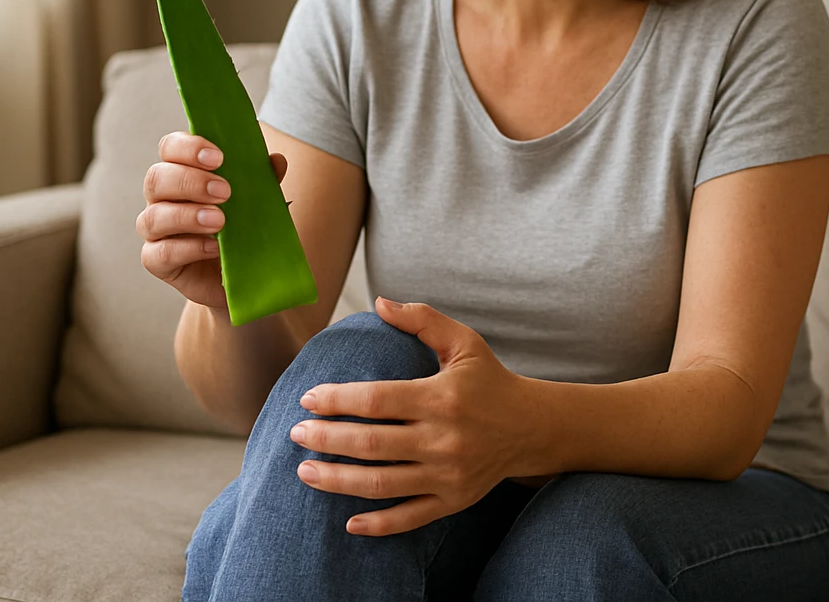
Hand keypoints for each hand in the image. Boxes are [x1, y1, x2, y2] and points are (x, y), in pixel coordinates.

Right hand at [136, 132, 288, 309]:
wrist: (243, 274)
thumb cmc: (243, 228)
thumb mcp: (257, 202)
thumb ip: (263, 180)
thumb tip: (276, 160)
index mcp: (182, 172)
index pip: (170, 148)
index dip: (188, 147)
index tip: (219, 157)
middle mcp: (162, 198)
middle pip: (157, 178)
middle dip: (190, 181)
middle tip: (225, 191)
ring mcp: (156, 231)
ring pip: (153, 216)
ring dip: (187, 215)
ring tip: (220, 221)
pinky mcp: (157, 261)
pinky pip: (161, 253)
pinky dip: (189, 248)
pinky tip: (214, 247)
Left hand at [290, 296, 531, 535]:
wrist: (532, 427)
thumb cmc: (489, 380)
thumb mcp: (463, 342)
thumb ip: (422, 320)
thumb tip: (379, 303)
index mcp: (441, 397)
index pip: (377, 400)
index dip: (337, 400)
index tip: (308, 398)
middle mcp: (444, 438)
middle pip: (371, 444)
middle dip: (326, 439)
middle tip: (296, 434)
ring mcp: (448, 474)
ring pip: (381, 484)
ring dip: (337, 480)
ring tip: (305, 470)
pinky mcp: (454, 500)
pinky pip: (409, 518)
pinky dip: (378, 525)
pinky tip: (348, 523)